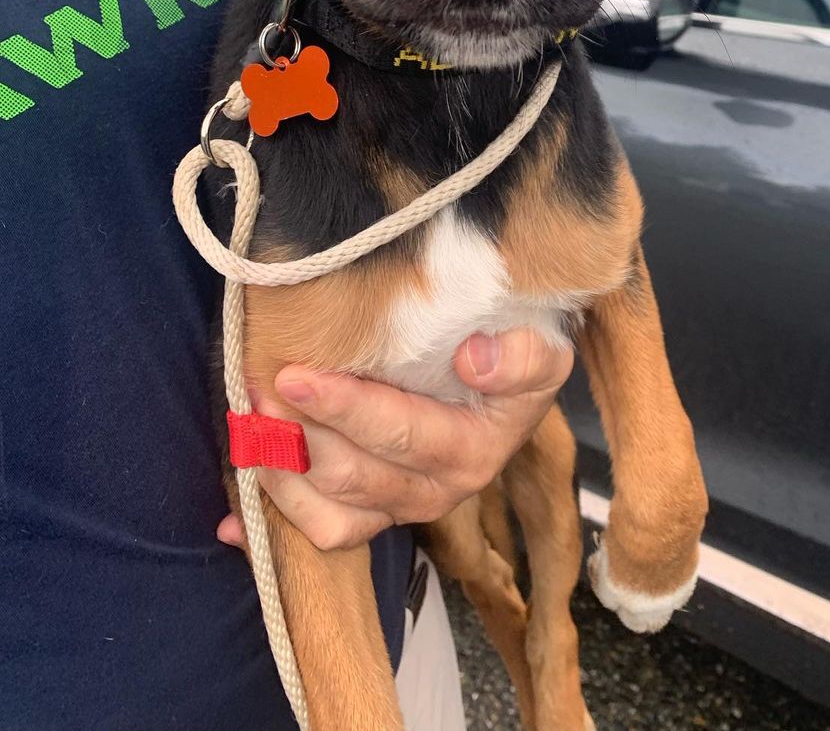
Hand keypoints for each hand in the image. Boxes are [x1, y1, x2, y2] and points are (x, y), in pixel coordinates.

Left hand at [217, 328, 572, 550]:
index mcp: (473, 451)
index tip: (296, 375)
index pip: (400, 432)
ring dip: (280, 474)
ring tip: (247, 426)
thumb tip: (475, 359)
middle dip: (297, 435)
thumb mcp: (543, 348)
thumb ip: (523, 357)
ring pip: (329, 515)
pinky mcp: (376, 515)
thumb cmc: (514, 353)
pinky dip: (274, 526)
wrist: (509, 378)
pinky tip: (231, 519)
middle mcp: (438, 491)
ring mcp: (402, 508)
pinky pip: (322, 535)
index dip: (344, 407)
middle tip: (254, 389)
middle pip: (352, 475)